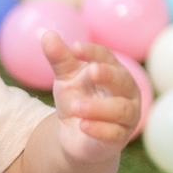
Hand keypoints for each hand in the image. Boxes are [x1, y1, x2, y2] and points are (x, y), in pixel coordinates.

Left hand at [43, 32, 139, 162]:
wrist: (76, 134)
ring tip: (74, 107)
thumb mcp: (65, 78)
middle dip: (108, 75)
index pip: (107, 57)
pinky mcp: (118, 138)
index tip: (75, 47)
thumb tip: (46, 34)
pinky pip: (113, 134)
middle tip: (91, 71)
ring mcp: (126, 116)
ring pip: (119, 109)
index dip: (93, 52)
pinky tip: (83, 126)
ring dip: (97, 107)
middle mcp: (126, 92)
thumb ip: (59, 59)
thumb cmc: (77, 98)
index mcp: (114, 71)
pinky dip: (99, 129)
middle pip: (122, 80)